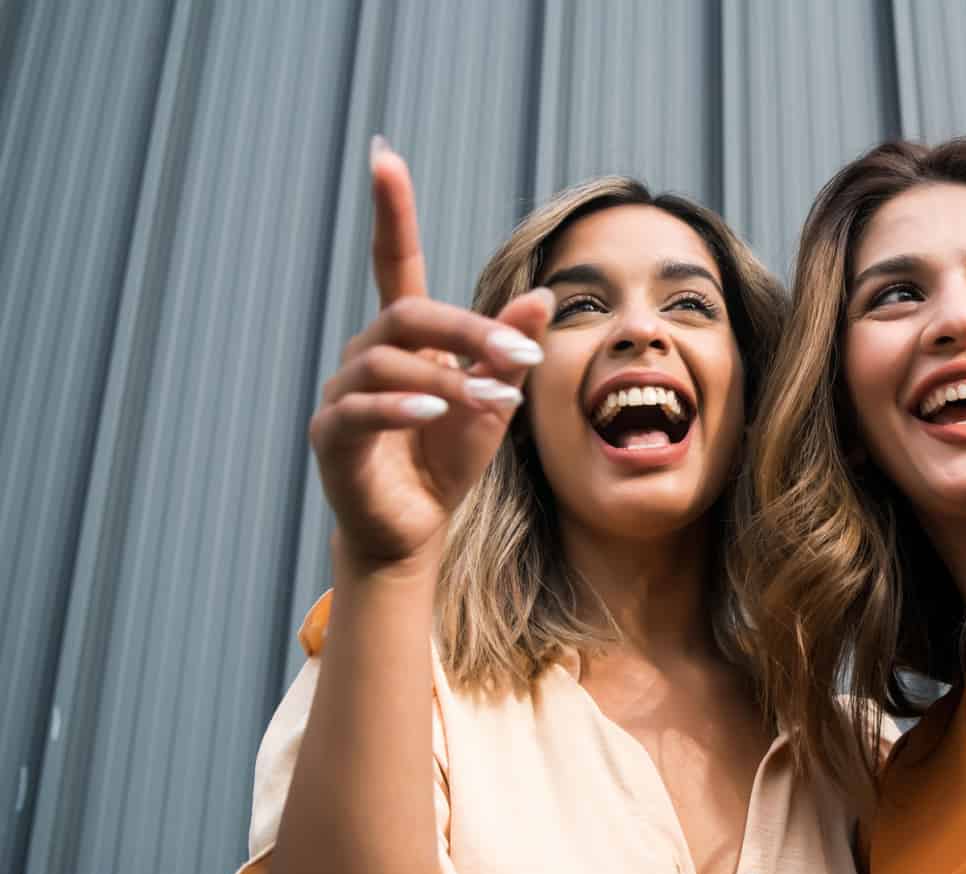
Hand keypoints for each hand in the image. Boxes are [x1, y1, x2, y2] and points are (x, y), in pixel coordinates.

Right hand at [309, 136, 553, 570]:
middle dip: (470, 330)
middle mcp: (368, 355)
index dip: (392, 211)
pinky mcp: (332, 437)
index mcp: (407, 340)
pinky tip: (434, 413)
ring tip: (495, 401)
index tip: (384, 156)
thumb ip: (509, 351)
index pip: (395, 262)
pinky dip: (400, 407)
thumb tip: (542, 295)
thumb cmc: (445, 463)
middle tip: (520, 357)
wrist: (413, 533)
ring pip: (389, 361)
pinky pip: (360, 409)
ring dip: (450, 378)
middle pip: (410, 314)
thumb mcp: (493, 403)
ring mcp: (343, 394)